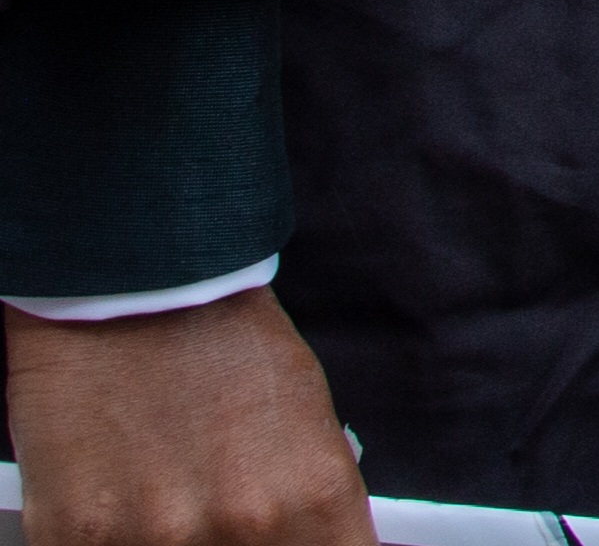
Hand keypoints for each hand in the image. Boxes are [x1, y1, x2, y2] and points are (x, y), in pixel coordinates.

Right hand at [2, 286, 373, 543]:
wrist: (137, 286)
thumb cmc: (225, 343)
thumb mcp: (307, 421)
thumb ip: (308, 504)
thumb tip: (313, 544)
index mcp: (312, 495)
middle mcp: (242, 526)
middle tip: (216, 506)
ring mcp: (155, 538)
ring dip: (173, 542)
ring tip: (165, 488)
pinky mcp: (77, 538)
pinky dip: (115, 540)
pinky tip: (121, 495)